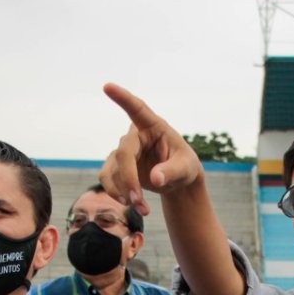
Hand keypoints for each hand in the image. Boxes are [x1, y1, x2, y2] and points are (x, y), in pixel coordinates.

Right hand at [100, 83, 203, 215]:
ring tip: (142, 208)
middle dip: (129, 179)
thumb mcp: (186, 168)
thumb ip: (172, 171)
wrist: (178, 182)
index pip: (137, 108)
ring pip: (112, 170)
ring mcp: (123, 152)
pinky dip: (117, 194)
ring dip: (123, 191)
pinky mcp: (116, 168)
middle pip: (123, 153)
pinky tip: (132, 205)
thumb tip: (155, 178)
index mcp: (154, 127)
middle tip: (138, 200)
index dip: (122, 98)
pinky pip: (107, 180)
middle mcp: (135, 136)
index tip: (107, 86)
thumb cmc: (185, 167)